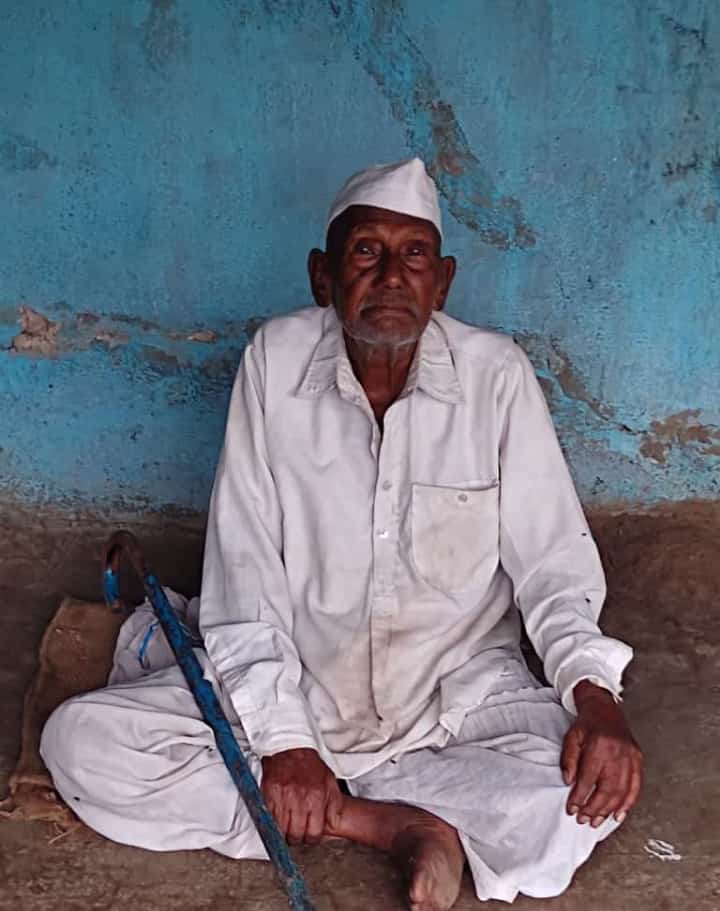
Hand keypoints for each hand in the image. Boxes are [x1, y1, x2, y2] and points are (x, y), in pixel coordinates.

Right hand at [261, 747, 342, 844]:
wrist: (290, 746)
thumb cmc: (310, 764)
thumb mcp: (329, 781)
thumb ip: (334, 804)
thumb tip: (333, 823)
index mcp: (316, 797)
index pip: (313, 833)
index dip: (311, 837)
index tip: (308, 834)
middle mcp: (299, 799)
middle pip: (296, 835)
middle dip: (296, 837)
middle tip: (296, 832)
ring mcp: (282, 797)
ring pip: (280, 830)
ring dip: (283, 832)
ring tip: (286, 826)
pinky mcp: (268, 794)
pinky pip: (268, 818)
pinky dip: (271, 822)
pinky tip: (275, 818)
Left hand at [561, 680, 642, 827]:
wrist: (606, 709)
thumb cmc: (587, 724)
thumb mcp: (571, 737)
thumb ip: (569, 760)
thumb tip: (568, 782)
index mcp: (599, 745)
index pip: (588, 779)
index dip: (579, 797)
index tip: (571, 809)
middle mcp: (618, 753)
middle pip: (607, 789)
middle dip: (594, 809)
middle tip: (583, 820)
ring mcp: (631, 757)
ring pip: (621, 792)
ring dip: (608, 810)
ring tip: (597, 821)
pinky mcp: (638, 761)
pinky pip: (636, 787)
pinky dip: (628, 804)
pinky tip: (618, 815)